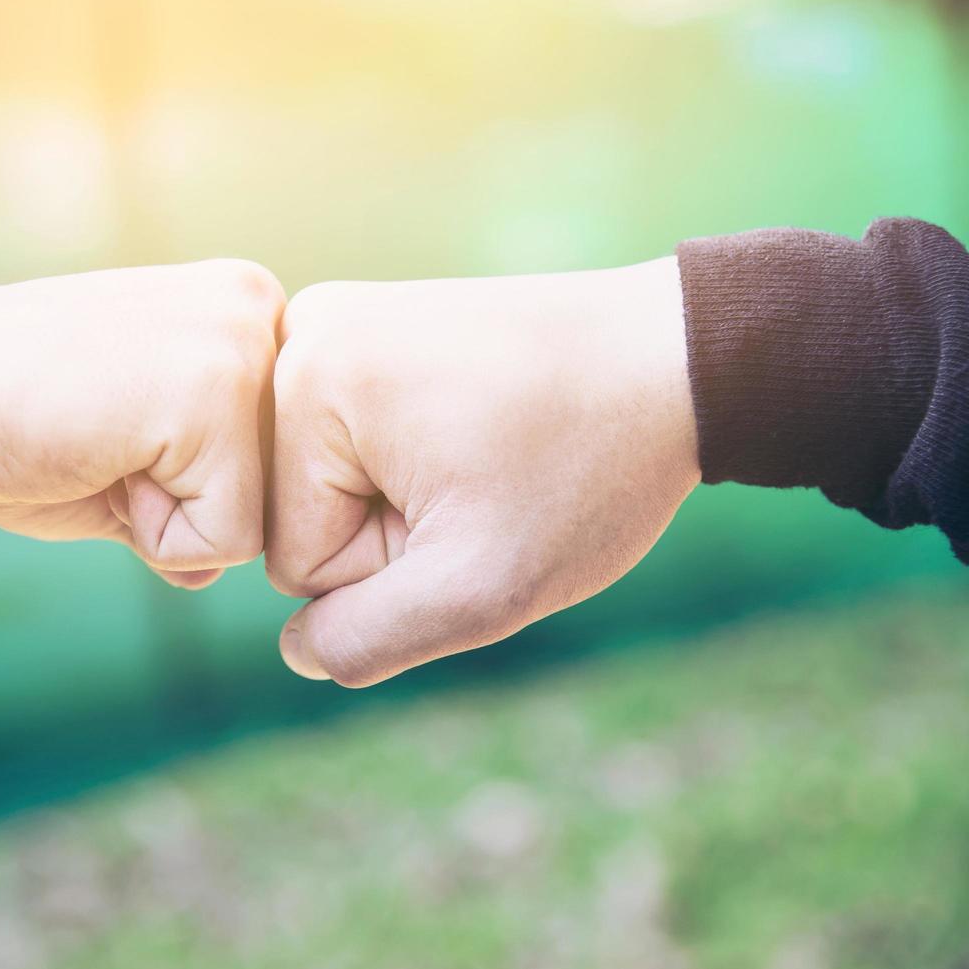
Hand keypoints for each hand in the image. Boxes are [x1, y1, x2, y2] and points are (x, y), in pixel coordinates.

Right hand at [0, 259, 283, 587]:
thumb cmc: (15, 419)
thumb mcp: (139, 445)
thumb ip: (207, 485)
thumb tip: (239, 565)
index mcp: (248, 307)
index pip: (281, 459)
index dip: (194, 484)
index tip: (115, 432)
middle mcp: (261, 309)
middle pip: (283, 490)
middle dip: (192, 504)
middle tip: (104, 444)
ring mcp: (240, 346)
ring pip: (262, 521)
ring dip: (173, 521)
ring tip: (101, 449)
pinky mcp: (213, 396)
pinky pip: (225, 540)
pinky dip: (155, 536)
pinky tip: (98, 462)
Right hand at [266, 257, 698, 684]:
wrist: (674, 361)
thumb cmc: (586, 469)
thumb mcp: (479, 588)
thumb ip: (367, 640)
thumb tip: (296, 648)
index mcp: (306, 383)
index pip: (294, 559)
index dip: (391, 569)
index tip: (472, 509)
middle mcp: (301, 333)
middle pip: (300, 517)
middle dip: (390, 530)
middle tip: (485, 486)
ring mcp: (335, 320)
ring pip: (326, 484)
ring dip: (401, 498)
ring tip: (484, 457)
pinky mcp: (370, 324)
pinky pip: (352, 442)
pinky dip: (409, 459)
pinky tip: (474, 431)